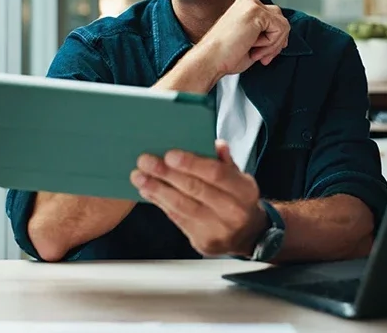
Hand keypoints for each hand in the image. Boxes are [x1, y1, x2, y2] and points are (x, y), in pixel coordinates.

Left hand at [130, 140, 267, 256]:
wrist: (248, 235)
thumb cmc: (237, 199)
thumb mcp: (239, 178)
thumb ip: (225, 162)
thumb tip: (216, 144)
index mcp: (244, 190)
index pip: (216, 174)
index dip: (191, 164)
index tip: (169, 155)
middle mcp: (233, 211)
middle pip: (195, 189)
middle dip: (166, 174)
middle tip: (145, 161)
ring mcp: (218, 229)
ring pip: (182, 206)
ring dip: (157, 189)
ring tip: (139, 177)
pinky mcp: (203, 242)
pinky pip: (177, 219)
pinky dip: (160, 203)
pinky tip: (148, 191)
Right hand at [194, 0, 289, 76]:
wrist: (211, 59)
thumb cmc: (225, 54)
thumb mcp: (250, 39)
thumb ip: (265, 33)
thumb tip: (284, 38)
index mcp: (245, 5)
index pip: (273, 18)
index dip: (274, 39)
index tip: (264, 54)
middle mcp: (249, 1)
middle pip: (280, 20)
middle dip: (276, 42)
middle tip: (262, 57)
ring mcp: (253, 4)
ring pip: (283, 25)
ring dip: (273, 45)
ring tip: (255, 52)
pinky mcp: (257, 12)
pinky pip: (280, 29)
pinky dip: (271, 44)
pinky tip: (253, 47)